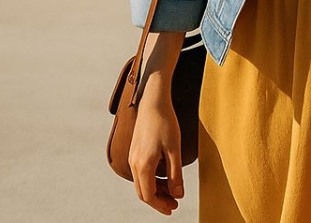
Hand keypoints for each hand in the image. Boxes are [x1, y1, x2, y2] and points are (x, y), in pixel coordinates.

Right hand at [130, 79, 184, 214]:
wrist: (153, 101)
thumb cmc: (165, 122)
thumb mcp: (174, 150)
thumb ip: (175, 175)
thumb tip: (178, 195)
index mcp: (143, 165)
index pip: (149, 195)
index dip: (161, 205)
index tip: (173, 209)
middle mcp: (134, 163)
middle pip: (143, 191)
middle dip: (159, 200)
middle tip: (174, 204)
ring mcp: (133, 157)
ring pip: (142, 182)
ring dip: (156, 189)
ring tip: (172, 191)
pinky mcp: (135, 151)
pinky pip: (141, 172)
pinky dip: (152, 179)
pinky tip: (165, 176)